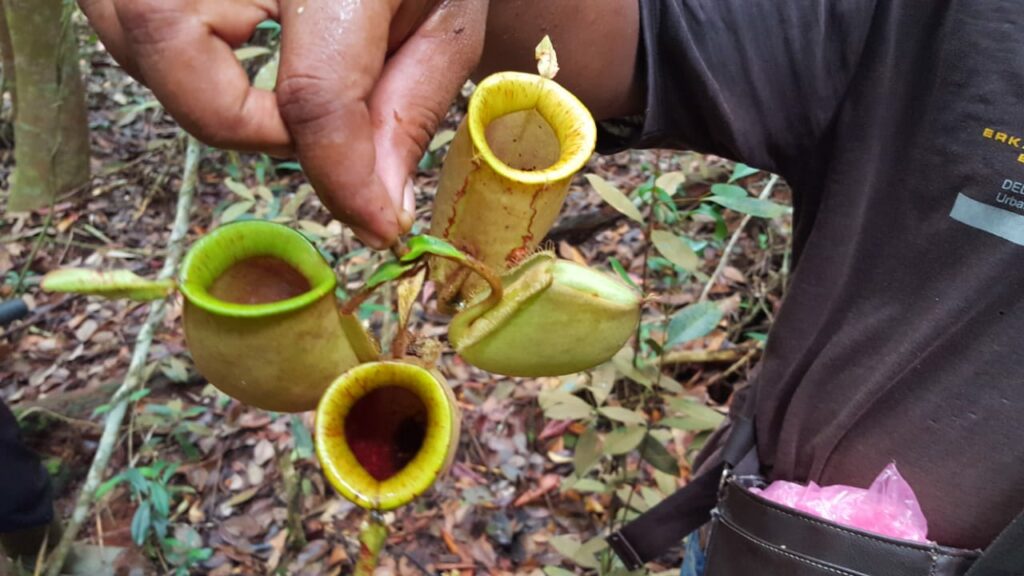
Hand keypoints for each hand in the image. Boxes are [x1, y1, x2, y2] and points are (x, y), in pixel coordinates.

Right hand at [77, 0, 488, 248]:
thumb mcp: (440, 10)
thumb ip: (410, 106)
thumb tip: (377, 208)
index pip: (312, 92)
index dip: (343, 177)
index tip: (376, 224)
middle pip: (176, 56)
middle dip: (248, 122)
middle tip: (310, 121)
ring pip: (134, 42)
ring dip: (204, 87)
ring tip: (279, 64)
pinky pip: (125, 20)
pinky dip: (179, 54)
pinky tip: (242, 37)